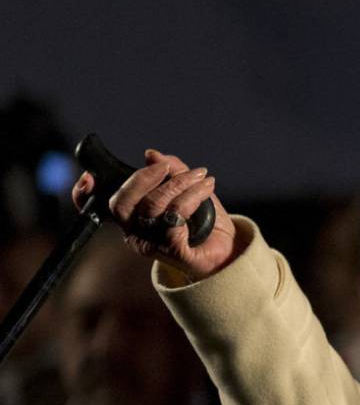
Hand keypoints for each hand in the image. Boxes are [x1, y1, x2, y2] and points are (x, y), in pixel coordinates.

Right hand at [72, 149, 242, 281]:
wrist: (230, 250)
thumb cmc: (205, 222)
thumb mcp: (187, 189)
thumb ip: (170, 171)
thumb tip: (151, 154)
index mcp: (132, 219)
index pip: (96, 210)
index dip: (83, 195)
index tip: (89, 176)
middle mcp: (135, 233)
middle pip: (122, 203)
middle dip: (144, 177)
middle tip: (167, 167)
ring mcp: (152, 244)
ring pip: (153, 205)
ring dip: (179, 183)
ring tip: (200, 176)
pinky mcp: (172, 251)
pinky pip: (176, 215)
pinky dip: (193, 195)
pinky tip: (206, 187)